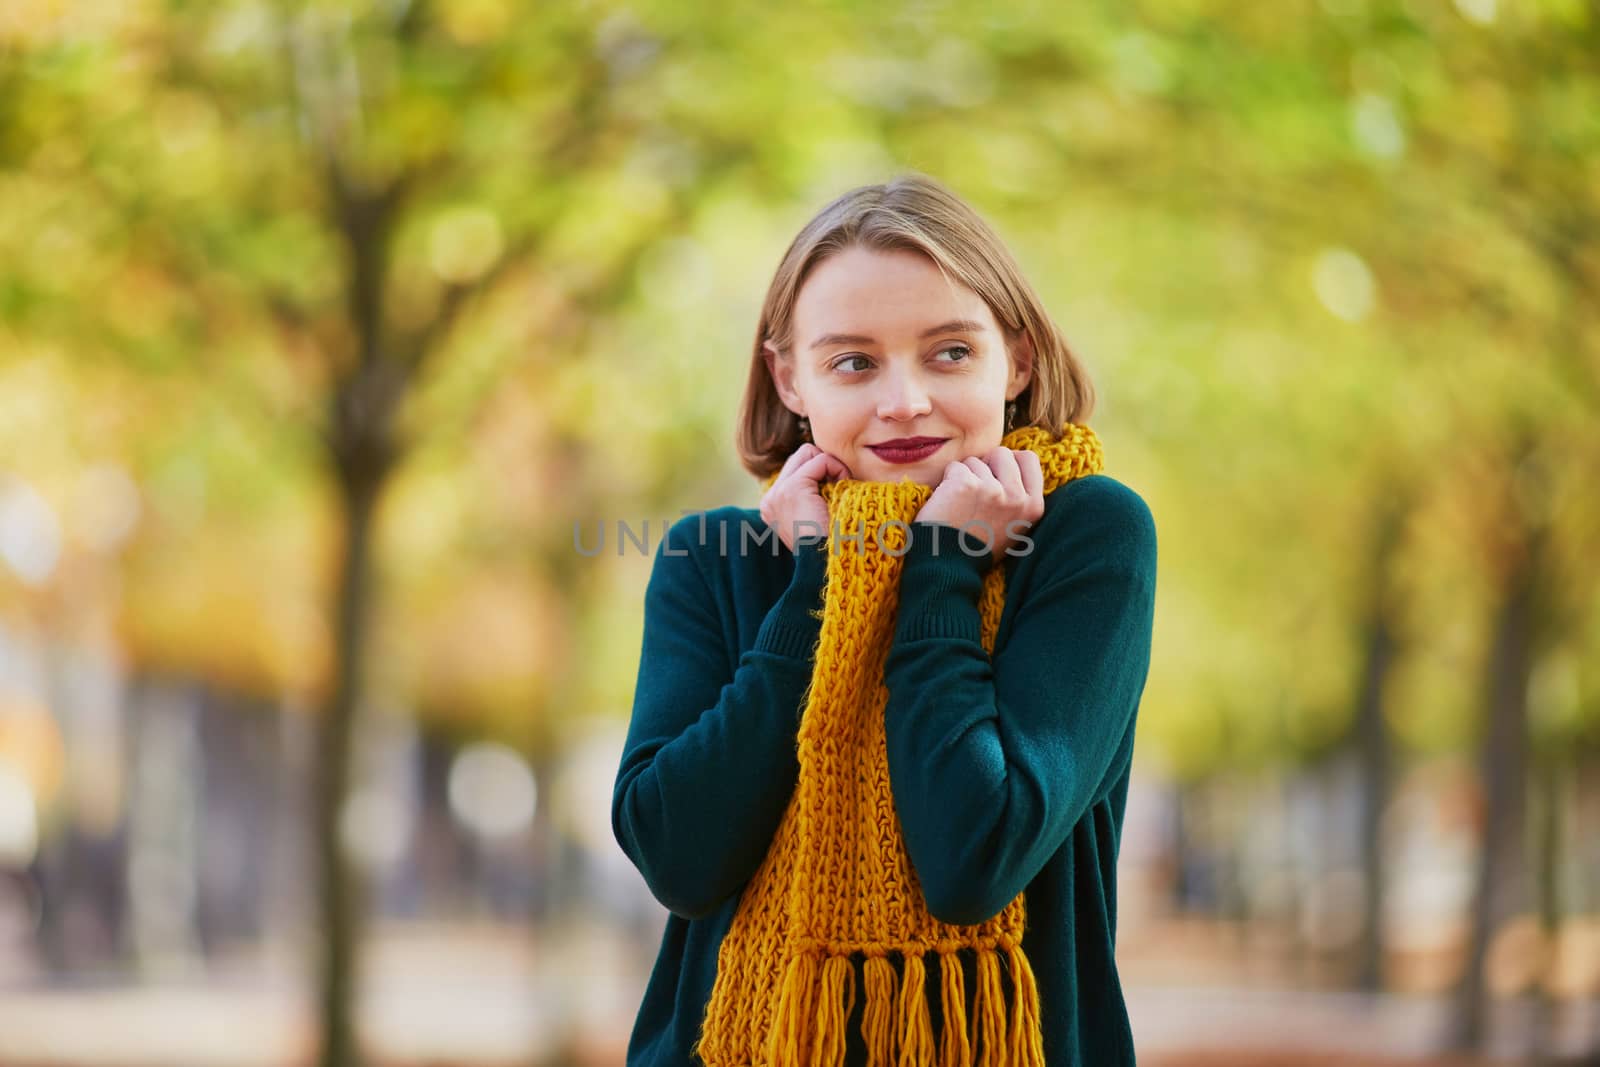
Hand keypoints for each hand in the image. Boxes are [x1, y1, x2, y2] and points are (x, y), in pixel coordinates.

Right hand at [760, 443, 852, 552]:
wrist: (828, 565)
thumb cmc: (832, 546)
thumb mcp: (816, 519)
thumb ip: (813, 496)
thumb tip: (829, 470)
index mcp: (773, 507)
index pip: (796, 469)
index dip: (820, 473)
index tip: (836, 491)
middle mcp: (771, 498)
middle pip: (799, 456)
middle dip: (823, 464)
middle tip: (840, 485)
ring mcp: (778, 493)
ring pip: (808, 453)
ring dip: (830, 466)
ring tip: (841, 489)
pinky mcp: (792, 489)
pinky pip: (820, 460)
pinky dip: (837, 469)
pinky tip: (844, 486)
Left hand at [914, 447, 1044, 563]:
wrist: (948, 566)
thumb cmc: (977, 547)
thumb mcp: (1014, 527)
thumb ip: (1019, 497)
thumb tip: (1013, 461)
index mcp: (1033, 507)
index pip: (1029, 458)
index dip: (1010, 460)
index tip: (996, 473)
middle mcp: (1016, 497)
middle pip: (1001, 453)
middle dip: (986, 464)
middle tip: (975, 490)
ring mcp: (992, 489)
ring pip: (975, 461)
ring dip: (964, 476)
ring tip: (961, 505)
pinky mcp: (965, 485)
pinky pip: (955, 467)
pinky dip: (947, 481)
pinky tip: (948, 503)